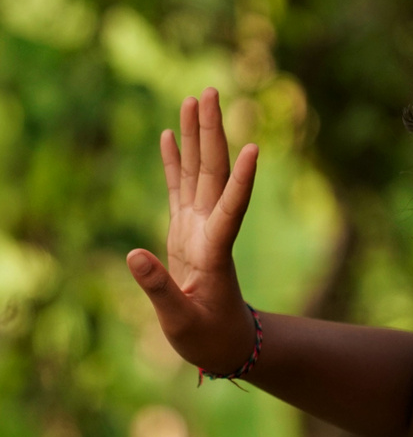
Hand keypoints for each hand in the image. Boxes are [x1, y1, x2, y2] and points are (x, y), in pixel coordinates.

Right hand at [126, 87, 258, 371]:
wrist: (225, 344)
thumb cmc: (209, 338)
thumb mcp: (181, 322)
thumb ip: (159, 289)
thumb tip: (132, 255)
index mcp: (215, 253)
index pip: (232, 209)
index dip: (243, 180)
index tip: (255, 148)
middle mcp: (210, 231)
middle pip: (214, 173)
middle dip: (212, 132)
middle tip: (210, 91)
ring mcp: (198, 228)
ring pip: (199, 173)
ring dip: (197, 137)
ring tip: (194, 99)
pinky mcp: (185, 232)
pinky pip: (179, 189)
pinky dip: (174, 162)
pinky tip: (169, 134)